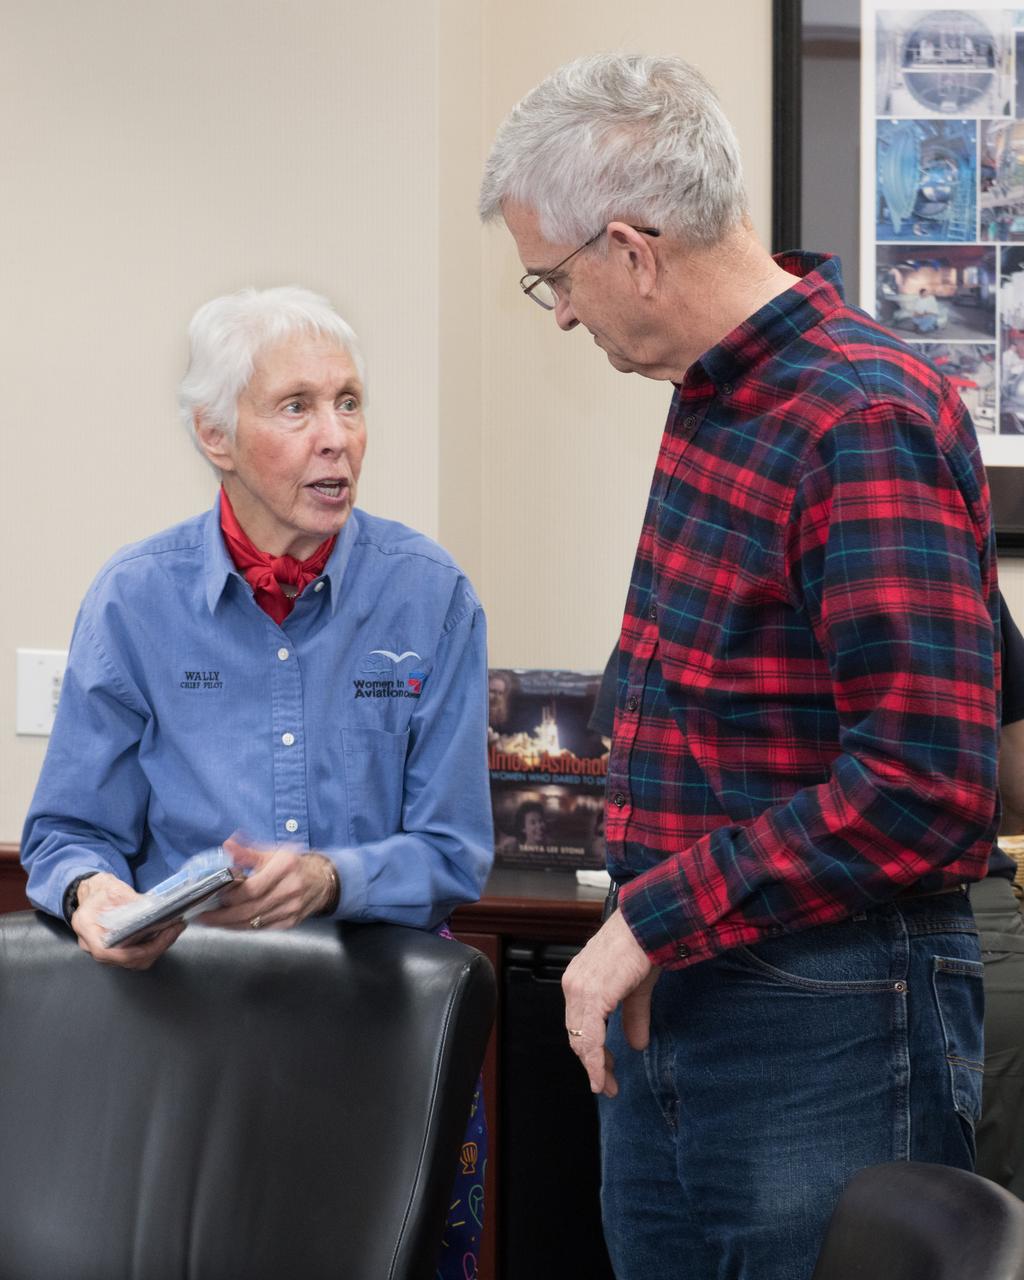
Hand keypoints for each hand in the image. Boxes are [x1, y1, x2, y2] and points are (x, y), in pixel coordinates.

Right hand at [72, 872, 184, 969]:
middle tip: (173, 930)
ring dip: (157, 949)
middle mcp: (92, 945)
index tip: (154, 943)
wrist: (93, 892)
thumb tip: (153, 910)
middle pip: (125, 959)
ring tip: (173, 931)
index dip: (132, 952)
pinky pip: (135, 957)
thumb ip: (131, 900)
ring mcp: (104, 951)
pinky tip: (164, 935)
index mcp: (87, 928)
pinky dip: (152, 948)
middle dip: (154, 948)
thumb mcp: (114, 889)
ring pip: (133, 961)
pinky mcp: (115, 951)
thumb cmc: (99, 891)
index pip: (106, 951)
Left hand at [198, 837, 338, 930]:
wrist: (322, 880)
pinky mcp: (290, 922)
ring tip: (210, 921)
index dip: (231, 895)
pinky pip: (261, 929)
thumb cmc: (293, 864)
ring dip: (229, 924)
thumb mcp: (273, 852)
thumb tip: (227, 846)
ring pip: (254, 922)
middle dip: (222, 916)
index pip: (253, 888)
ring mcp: (292, 908)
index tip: (213, 895)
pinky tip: (229, 925)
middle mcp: (291, 889)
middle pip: (250, 909)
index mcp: (286, 867)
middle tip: (202, 915)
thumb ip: (248, 852)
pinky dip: (243, 928)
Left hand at [561, 909, 658, 1096]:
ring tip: (607, 1085)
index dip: (590, 1051)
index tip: (603, 1072)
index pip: (578, 1025)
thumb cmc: (641, 946)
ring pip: (581, 1039)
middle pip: (576, 1035)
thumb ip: (633, 1016)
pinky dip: (596, 1060)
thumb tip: (637, 1045)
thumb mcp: (635, 988)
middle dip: (592, 1063)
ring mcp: (580, 989)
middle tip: (607, 1085)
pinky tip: (603, 1075)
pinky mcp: (592, 994)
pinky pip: (590, 1036)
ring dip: (594, 1066)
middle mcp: (574, 985)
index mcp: (579, 981)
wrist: (647, 924)